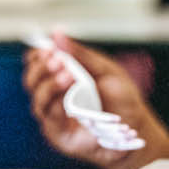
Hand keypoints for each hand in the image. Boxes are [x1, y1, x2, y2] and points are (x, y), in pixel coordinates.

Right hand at [23, 33, 168, 168]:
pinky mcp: (60, 135)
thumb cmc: (122, 98)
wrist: (137, 126)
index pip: (38, 65)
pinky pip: (50, 119)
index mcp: (62, 78)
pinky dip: (57, 106)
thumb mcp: (104, 70)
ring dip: (49, 85)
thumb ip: (80, 55)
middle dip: (41, 69)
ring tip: (68, 75)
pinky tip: (69, 97)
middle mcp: (54, 97)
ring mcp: (55, 117)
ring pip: (37, 101)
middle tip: (56, 60)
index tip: (46, 49)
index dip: (37, 56)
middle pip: (32, 81)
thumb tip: (57, 33)